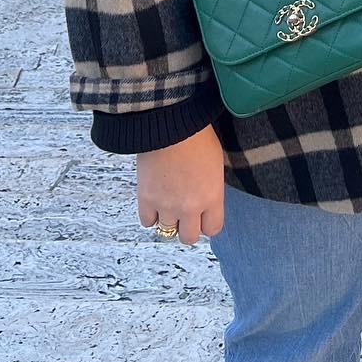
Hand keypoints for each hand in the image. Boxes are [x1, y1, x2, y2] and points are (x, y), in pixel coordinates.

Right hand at [135, 125, 225, 243]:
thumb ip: (212, 187)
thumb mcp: (215, 162)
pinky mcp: (146, 200)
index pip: (213, 228)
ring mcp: (167, 205)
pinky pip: (148, 222)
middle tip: (185, 214)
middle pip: (189, 237)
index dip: (208, 223)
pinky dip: (151, 215)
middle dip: (188, 227)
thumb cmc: (196, 135)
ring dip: (169, 219)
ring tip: (169, 203)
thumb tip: (207, 199)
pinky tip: (154, 202)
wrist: (169, 124)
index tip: (204, 216)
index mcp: (212, 196)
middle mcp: (190, 207)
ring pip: (168, 232)